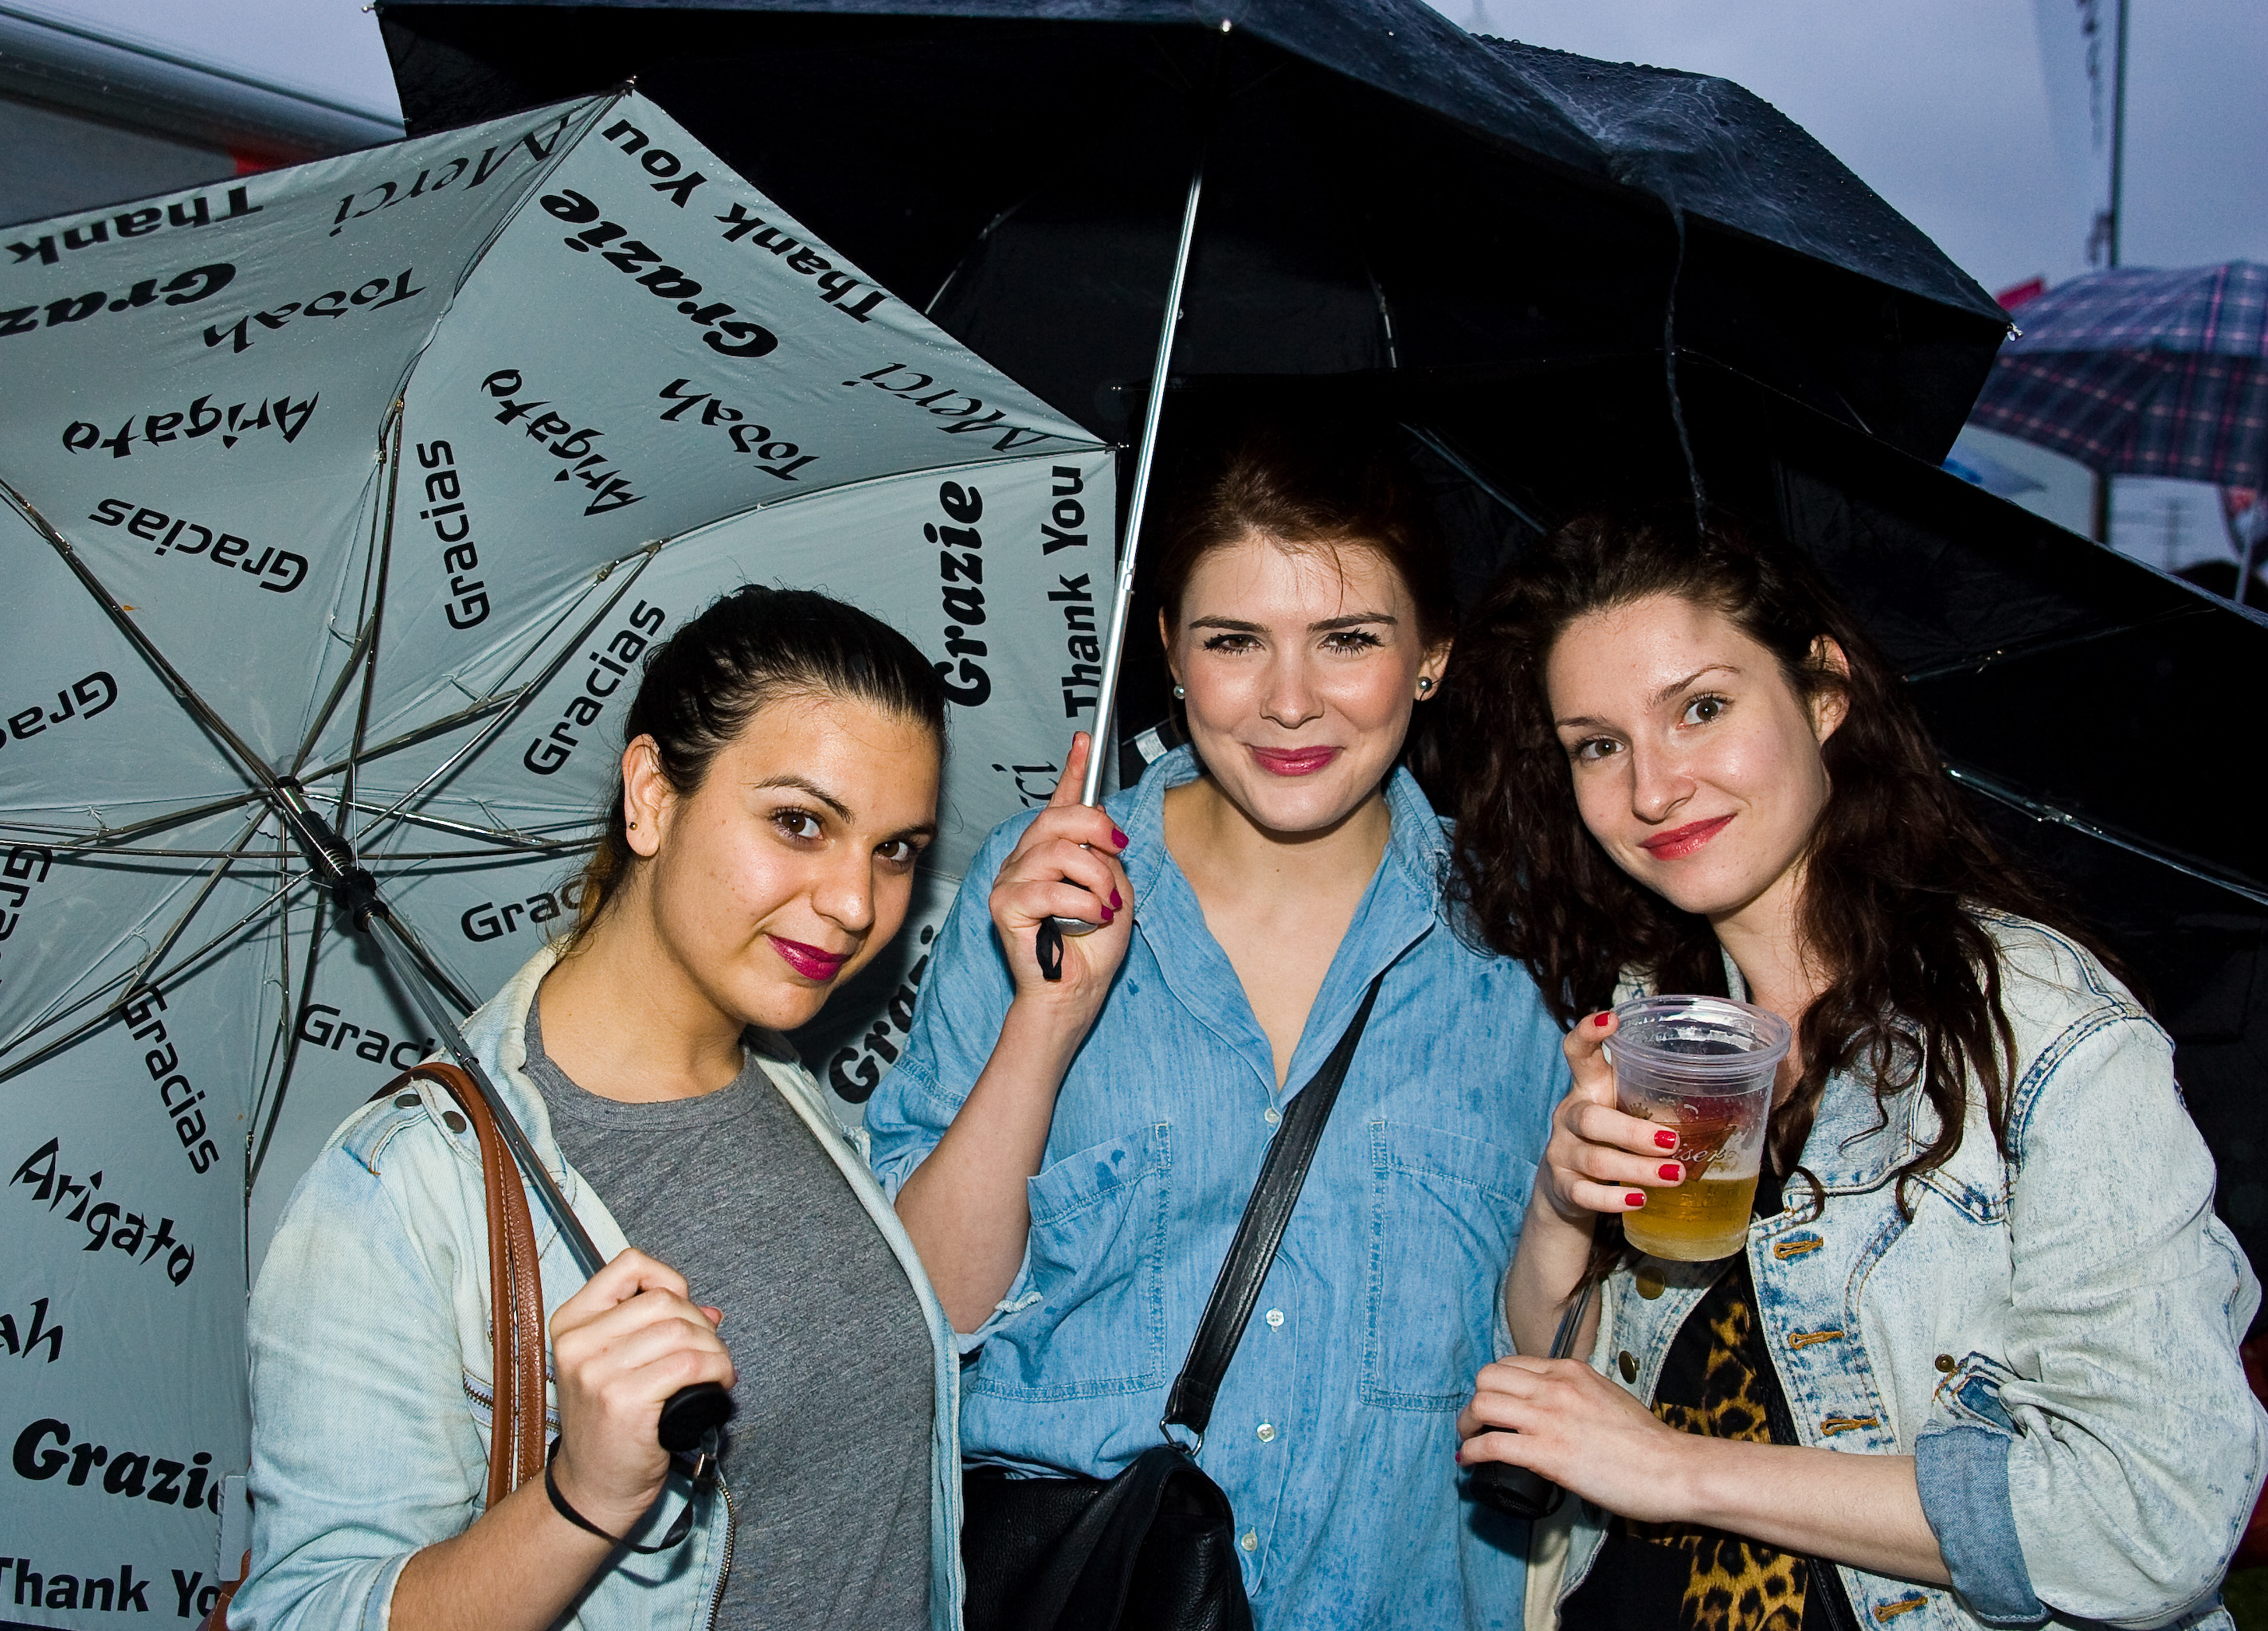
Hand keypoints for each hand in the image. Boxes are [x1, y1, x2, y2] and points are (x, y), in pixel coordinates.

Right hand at [546, 1249, 733, 1537]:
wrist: (593, 1489)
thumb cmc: (611, 1425)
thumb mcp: (613, 1365)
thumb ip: (651, 1329)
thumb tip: (709, 1311)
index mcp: (570, 1323)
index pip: (629, 1266)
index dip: (669, 1281)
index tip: (683, 1312)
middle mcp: (577, 1344)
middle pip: (664, 1301)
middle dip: (701, 1324)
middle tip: (710, 1353)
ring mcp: (597, 1373)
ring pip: (682, 1331)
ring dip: (715, 1349)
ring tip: (718, 1370)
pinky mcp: (623, 1401)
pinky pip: (689, 1364)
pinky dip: (717, 1369)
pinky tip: (719, 1383)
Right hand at [989, 731, 1133, 1016]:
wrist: (1075, 993)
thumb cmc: (1092, 949)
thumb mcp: (1115, 892)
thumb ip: (1107, 859)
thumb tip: (1102, 833)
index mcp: (1051, 854)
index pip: (1060, 805)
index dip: (1073, 770)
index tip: (1085, 741)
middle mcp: (1025, 861)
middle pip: (1057, 818)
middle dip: (1096, 826)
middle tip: (1117, 848)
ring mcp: (1011, 882)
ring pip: (1055, 852)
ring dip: (1094, 876)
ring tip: (1106, 903)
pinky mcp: (1005, 908)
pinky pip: (1046, 889)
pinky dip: (1080, 902)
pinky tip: (1093, 917)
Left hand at [1457, 1355, 1698, 1523]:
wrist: (1672, 1468)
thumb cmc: (1646, 1441)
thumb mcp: (1606, 1397)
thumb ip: (1575, 1394)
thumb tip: (1551, 1408)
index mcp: (1570, 1370)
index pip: (1511, 1364)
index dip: (1494, 1386)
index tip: (1493, 1405)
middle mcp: (1554, 1386)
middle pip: (1488, 1378)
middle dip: (1474, 1401)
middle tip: (1474, 1423)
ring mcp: (1549, 1418)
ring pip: (1482, 1404)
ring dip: (1466, 1425)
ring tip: (1467, 1442)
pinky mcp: (1547, 1452)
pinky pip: (1491, 1444)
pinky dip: (1472, 1453)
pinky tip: (1469, 1462)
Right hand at [1539, 1010, 1685, 1225]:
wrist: (1572, 1188)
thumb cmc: (1615, 1141)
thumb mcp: (1630, 1113)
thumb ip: (1662, 1106)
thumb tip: (1738, 1104)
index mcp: (1589, 1088)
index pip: (1577, 1053)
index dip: (1588, 1033)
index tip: (1611, 1018)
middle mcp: (1569, 1115)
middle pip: (1591, 1118)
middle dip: (1633, 1132)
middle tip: (1673, 1142)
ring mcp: (1562, 1151)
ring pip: (1596, 1159)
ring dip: (1638, 1168)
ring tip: (1674, 1176)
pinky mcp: (1563, 1186)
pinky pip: (1586, 1194)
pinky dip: (1615, 1199)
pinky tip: (1639, 1200)